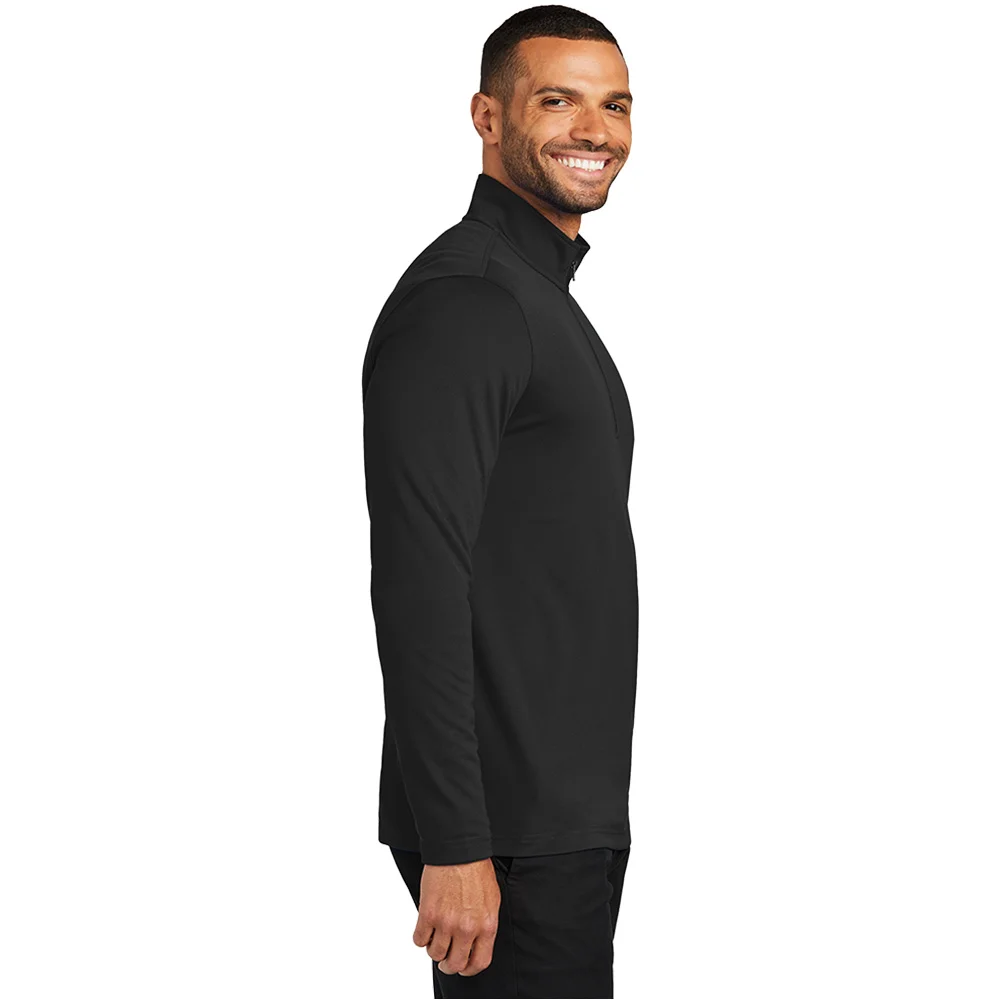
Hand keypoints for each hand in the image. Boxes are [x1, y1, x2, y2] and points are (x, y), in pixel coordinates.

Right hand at [412, 857, 500, 976]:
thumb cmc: (476, 870)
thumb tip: (477, 943)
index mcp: (487, 925)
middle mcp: (467, 928)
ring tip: (435, 938)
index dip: (469, 969)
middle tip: (445, 959)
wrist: (459, 850)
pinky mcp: (428, 914)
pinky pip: (419, 940)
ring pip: (435, 954)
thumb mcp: (492, 900)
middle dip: (448, 965)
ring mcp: (446, 922)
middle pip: (455, 963)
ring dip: (433, 949)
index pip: (479, 962)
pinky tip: (425, 928)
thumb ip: (485, 925)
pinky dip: (421, 937)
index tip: (463, 967)